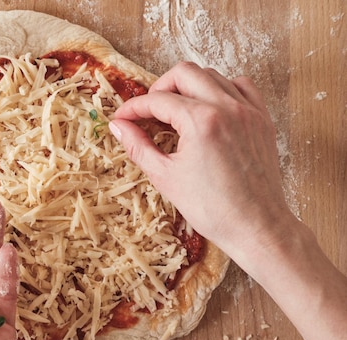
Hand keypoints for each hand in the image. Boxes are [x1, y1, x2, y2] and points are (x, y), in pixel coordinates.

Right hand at [109, 62, 294, 257]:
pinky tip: (209, 108)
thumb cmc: (212, 208)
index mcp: (201, 121)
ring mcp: (248, 110)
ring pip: (212, 75)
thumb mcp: (165, 177)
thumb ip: (138, 146)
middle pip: (184, 73)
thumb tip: (118, 127)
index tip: (121, 118)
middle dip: (159, 88)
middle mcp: (227, 107)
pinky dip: (221, 89)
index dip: (133, 108)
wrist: (256, 226)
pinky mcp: (261, 119)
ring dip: (189, 86)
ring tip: (176, 110)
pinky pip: (240, 86)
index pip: (157, 100)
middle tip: (148, 110)